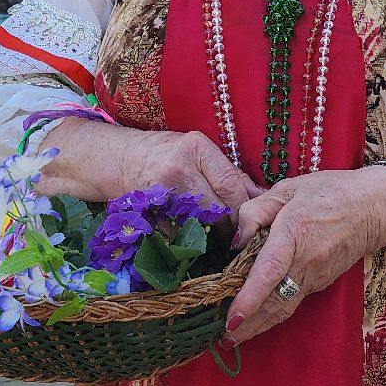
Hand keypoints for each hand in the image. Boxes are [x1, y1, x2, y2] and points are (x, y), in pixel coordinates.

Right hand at [36, 121, 262, 214]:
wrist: (120, 159)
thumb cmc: (167, 152)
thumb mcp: (200, 151)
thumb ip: (231, 173)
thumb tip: (265, 196)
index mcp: (196, 148)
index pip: (231, 185)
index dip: (244, 207)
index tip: (249, 218)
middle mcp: (179, 169)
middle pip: (219, 208)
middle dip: (232, 224)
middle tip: (238, 231)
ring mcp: (162, 193)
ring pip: (202, 224)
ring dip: (215, 234)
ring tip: (219, 233)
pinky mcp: (152, 214)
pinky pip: (182, 232)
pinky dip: (193, 238)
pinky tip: (196, 235)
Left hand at [222, 168, 385, 345]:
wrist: (373, 208)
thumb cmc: (330, 192)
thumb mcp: (288, 188)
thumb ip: (256, 210)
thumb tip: (236, 241)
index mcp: (294, 232)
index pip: (269, 271)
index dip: (249, 297)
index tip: (232, 317)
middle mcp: (306, 261)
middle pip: (274, 301)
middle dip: (248, 325)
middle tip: (221, 338)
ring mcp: (315, 276)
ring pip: (283, 308)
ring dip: (258, 326)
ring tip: (234, 338)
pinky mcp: (320, 283)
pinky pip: (293, 302)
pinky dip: (273, 314)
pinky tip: (258, 319)